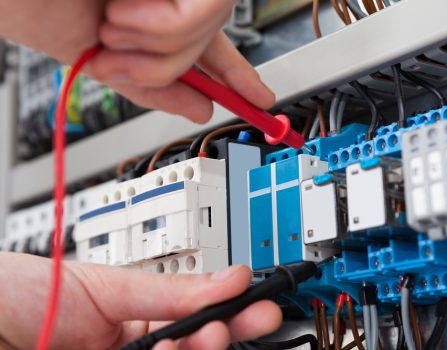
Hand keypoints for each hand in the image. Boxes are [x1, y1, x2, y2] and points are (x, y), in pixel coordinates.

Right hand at [0, 0, 274, 122]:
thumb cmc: (38, 8)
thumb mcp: (104, 64)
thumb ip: (156, 89)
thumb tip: (202, 111)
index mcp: (152, 15)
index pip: (211, 48)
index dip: (238, 77)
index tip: (260, 100)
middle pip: (210, 42)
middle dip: (169, 65)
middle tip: (120, 54)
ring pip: (207, 31)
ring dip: (156, 45)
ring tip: (111, 22)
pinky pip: (197, 15)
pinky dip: (157, 26)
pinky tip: (119, 6)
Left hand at [0, 253, 281, 348]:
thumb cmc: (32, 293)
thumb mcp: (109, 286)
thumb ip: (172, 290)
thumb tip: (229, 277)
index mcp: (138, 320)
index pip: (197, 320)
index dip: (232, 314)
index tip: (258, 305)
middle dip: (218, 338)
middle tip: (232, 324)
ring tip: (200, 333)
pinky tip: (165, 349)